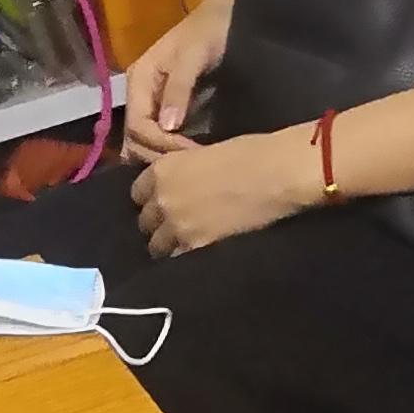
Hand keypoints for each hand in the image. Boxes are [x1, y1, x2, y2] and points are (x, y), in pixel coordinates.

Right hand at [124, 0, 231, 157]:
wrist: (226, 16)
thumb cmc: (209, 31)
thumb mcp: (193, 55)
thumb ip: (180, 89)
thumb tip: (167, 127)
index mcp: (139, 80)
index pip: (137, 125)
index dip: (159, 143)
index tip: (189, 153)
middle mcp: (141, 95)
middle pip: (136, 139)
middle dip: (159, 155)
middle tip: (191, 165)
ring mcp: (154, 104)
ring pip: (145, 143)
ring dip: (163, 157)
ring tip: (191, 166)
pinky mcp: (170, 110)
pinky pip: (161, 138)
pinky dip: (170, 151)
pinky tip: (191, 159)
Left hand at [130, 123, 319, 256]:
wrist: (276, 174)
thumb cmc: (249, 153)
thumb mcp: (202, 154)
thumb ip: (183, 172)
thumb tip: (180, 184)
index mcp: (161, 170)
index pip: (136, 194)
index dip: (152, 198)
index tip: (166, 201)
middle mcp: (161, 199)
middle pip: (145, 222)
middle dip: (159, 223)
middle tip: (179, 223)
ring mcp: (176, 226)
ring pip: (157, 246)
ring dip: (169, 244)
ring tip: (188, 242)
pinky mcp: (196, 247)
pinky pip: (179, 259)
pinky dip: (186, 257)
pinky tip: (200, 252)